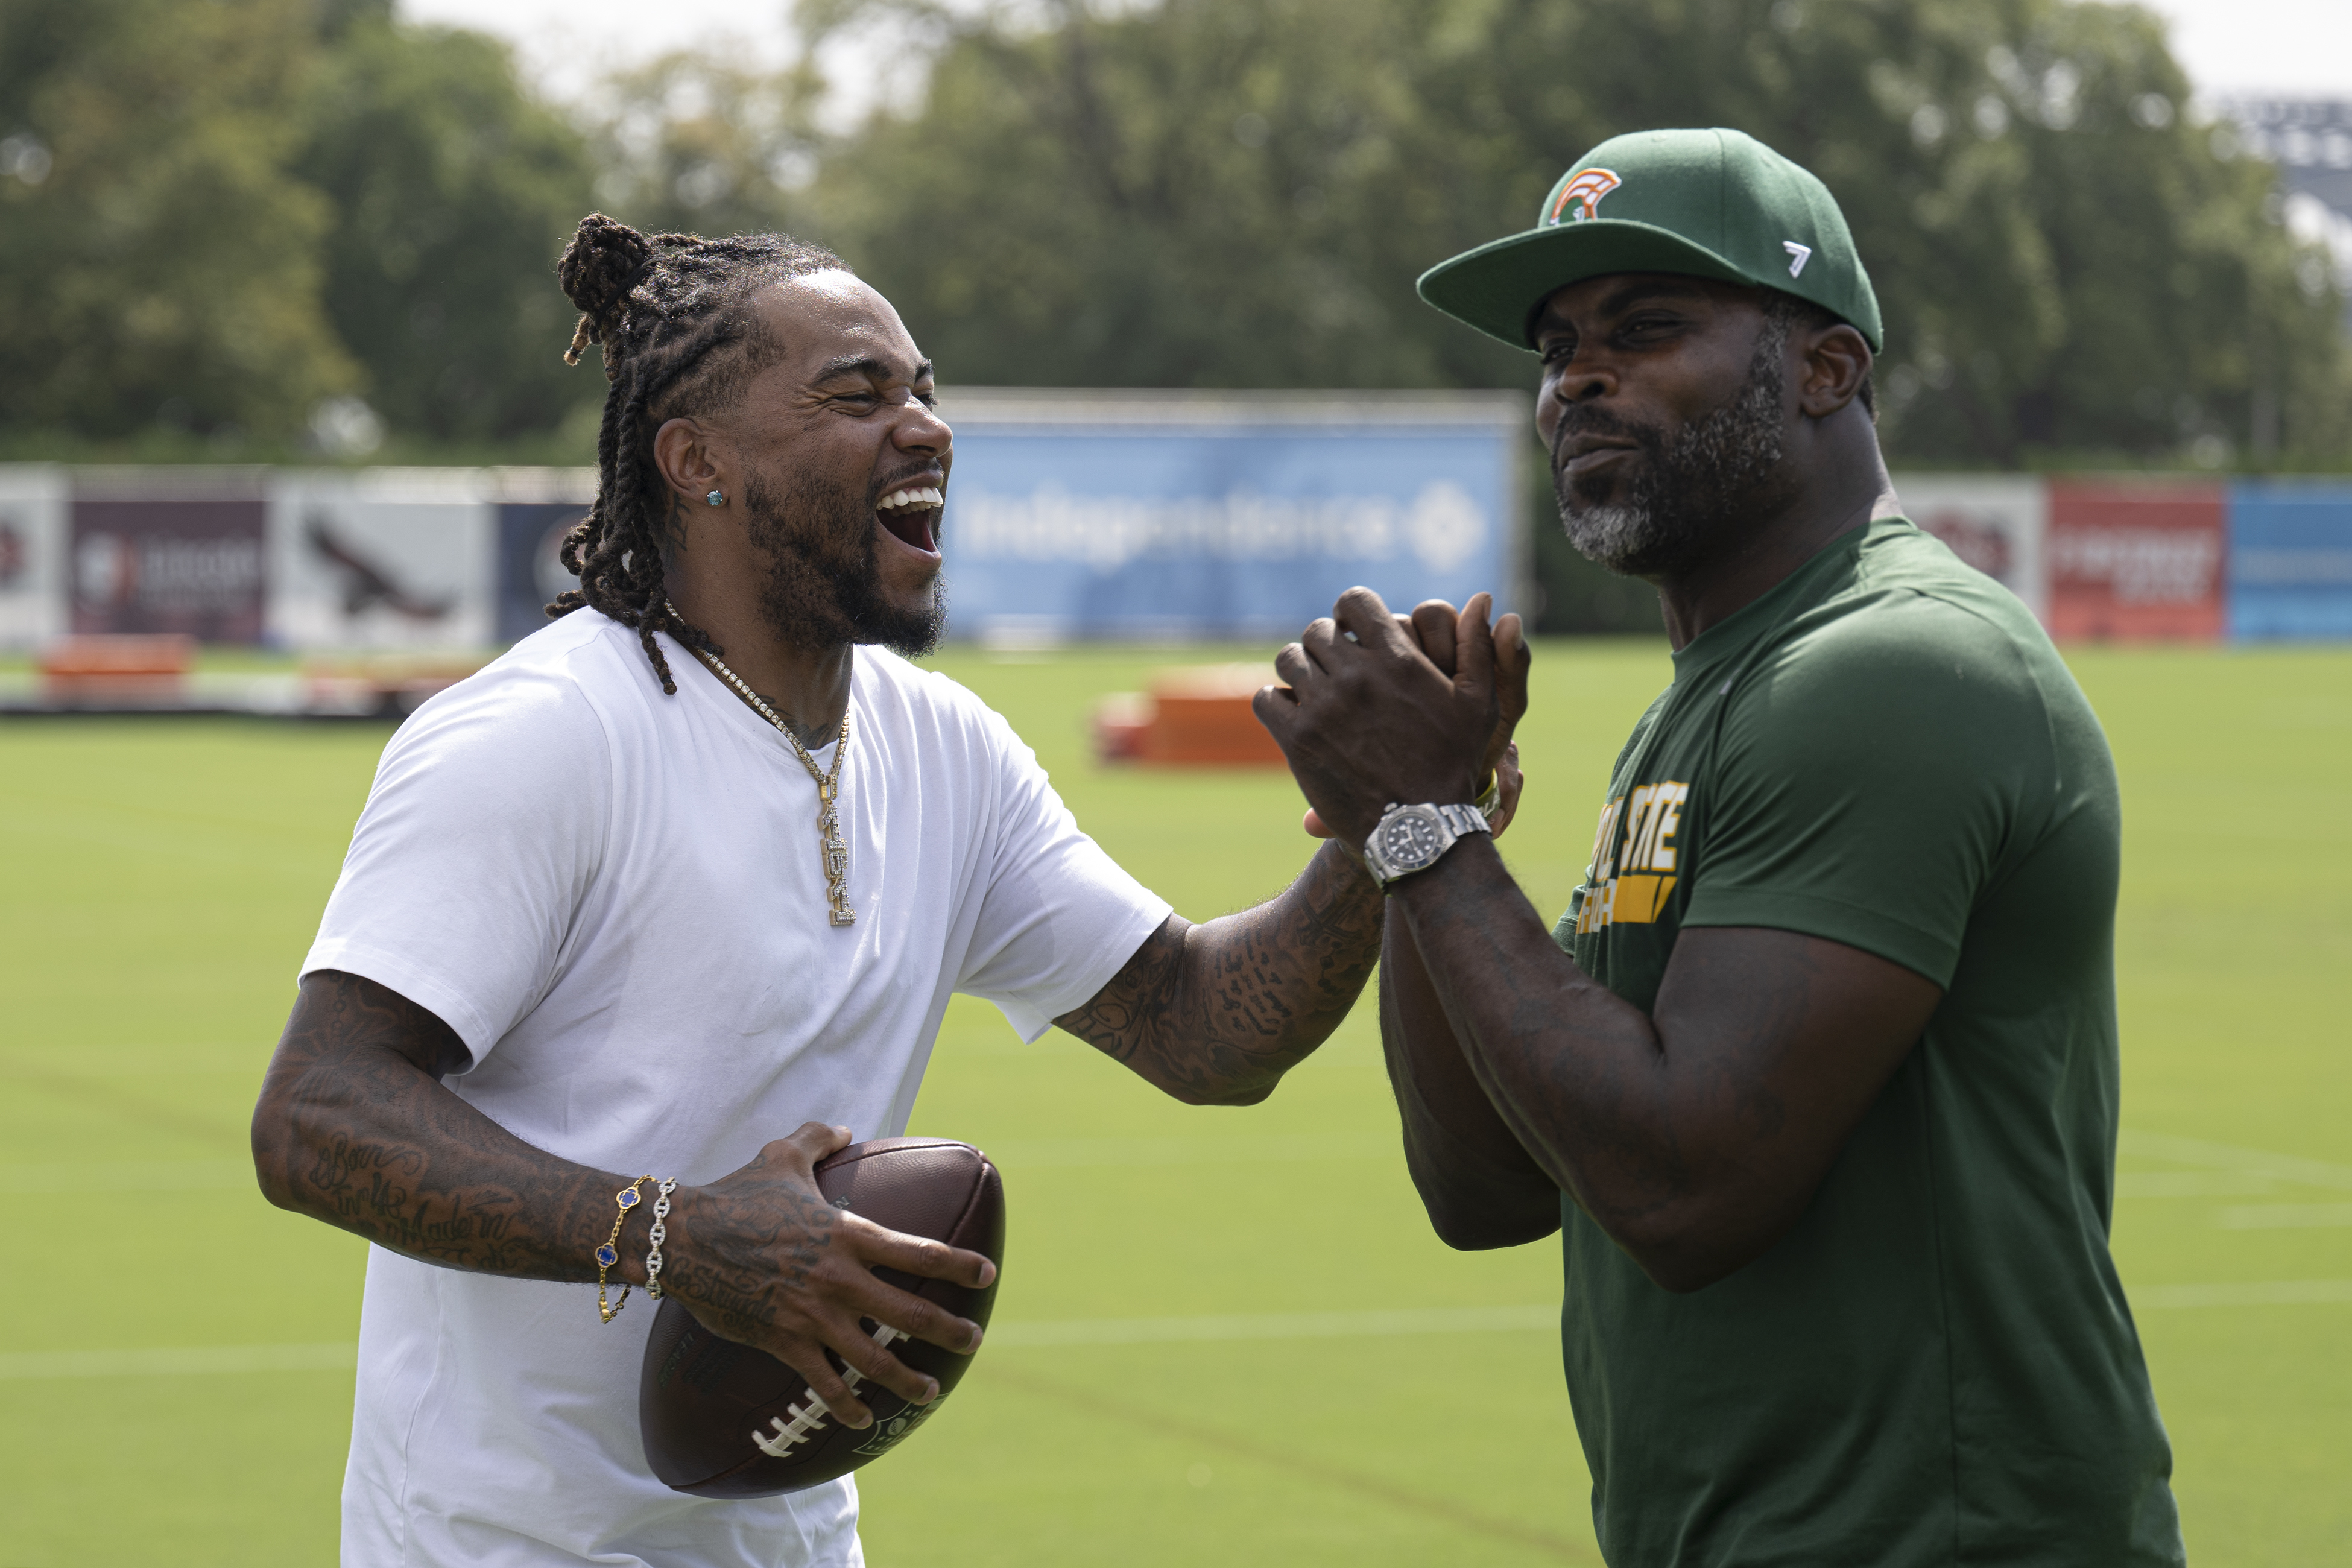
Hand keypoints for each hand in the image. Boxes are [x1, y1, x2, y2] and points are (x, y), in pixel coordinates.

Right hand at [660, 1122, 996, 1429]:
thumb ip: (817, 1138)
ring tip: (931, 1390)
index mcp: (849, 1234)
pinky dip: (846, 1404)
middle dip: (950, 1331)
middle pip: (911, 1314)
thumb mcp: (781, 1156)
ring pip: (874, 1360)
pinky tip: (862, 1418)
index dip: (960, 1267)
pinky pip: (824, 1382)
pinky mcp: (784, 1342)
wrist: (683, 1239)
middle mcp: (840, 1278)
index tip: (987, 1275)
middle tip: (974, 1340)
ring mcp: (813, 1315)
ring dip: (908, 1379)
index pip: (921, 1252)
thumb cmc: (734, 1195)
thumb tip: (842, 1128)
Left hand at [1256, 587, 1512, 848]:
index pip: (1352, 602)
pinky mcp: (1298, 739)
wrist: (1420, 827)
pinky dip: (1275, 703)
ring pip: (1288, 660)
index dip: (1350, 613)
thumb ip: (1477, 646)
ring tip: (1315, 692)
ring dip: (1299, 671)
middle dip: (1325, 646)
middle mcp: (1356, 676)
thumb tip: (1484, 596)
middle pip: (1316, 631)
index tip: (1354, 633)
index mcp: (1397, 658)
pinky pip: (1265, 698)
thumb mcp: (1480, 703)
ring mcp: (1323, 706)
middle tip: (1337, 671)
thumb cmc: (1455, 763)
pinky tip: (1292, 716)